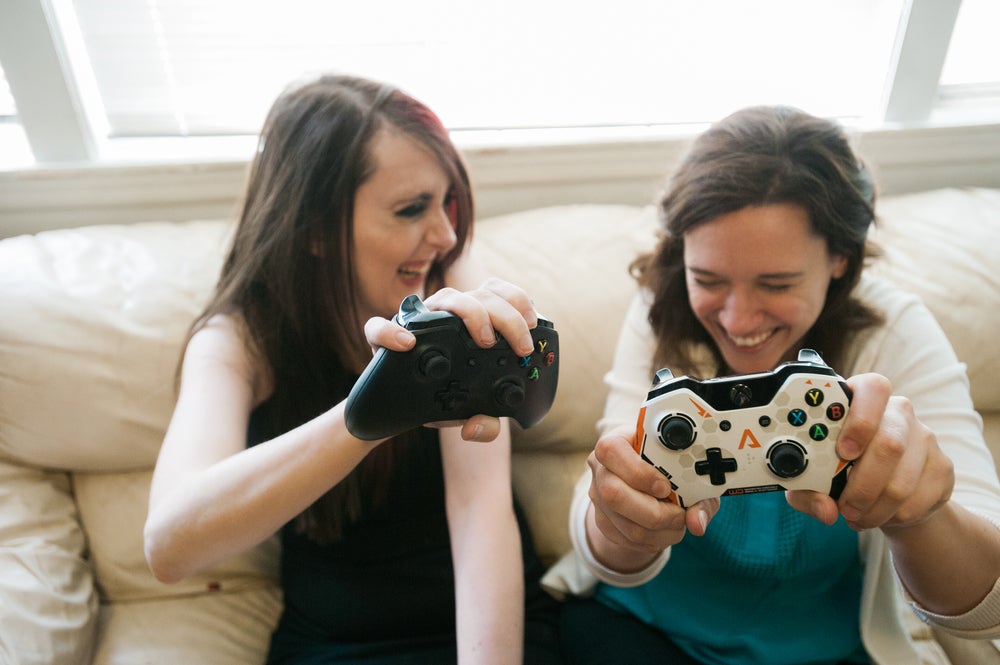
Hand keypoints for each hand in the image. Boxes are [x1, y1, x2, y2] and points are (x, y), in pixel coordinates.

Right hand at [362, 278, 538, 442]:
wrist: (400, 409)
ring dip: (472, 314)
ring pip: (448, 298)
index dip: (519, 302)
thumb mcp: (469, 410)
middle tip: (518, 346)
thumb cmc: (441, 397)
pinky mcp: (385, 336)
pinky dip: (390, 332)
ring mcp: (420, 321)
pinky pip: (380, 326)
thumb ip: (486, 423)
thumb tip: (477, 427)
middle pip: (483, 296)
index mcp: (474, 321)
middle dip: (508, 317)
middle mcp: (450, 314)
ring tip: (483, 340)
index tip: (533, 326)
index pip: (500, 294)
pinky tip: (406, 344)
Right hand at [585, 424, 719, 570]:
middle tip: (678, 513)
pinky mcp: (602, 520)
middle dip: (654, 512)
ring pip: (625, 524)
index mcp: (617, 441)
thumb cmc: (670, 467)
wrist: (651, 480)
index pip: (612, 451)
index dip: (639, 472)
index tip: (666, 487)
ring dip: (660, 532)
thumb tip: (697, 522)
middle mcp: (601, 467)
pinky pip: (627, 539)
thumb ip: (698, 495)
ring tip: (679, 524)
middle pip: (612, 494)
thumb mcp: (688, 472)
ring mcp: (597, 496)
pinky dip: (653, 541)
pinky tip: (666, 531)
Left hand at [786, 373, 953, 531]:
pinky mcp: (942, 466)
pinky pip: (918, 500)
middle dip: (863, 484)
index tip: (843, 452)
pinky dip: (893, 517)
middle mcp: (897, 412)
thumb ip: (808, 491)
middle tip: (845, 506)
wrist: (886, 496)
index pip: (872, 389)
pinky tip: (879, 515)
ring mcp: (924, 437)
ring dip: (875, 509)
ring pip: (902, 481)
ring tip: (856, 516)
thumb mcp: (812, 479)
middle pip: (889, 443)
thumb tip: (824, 510)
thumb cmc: (838, 475)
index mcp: (861, 400)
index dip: (860, 420)